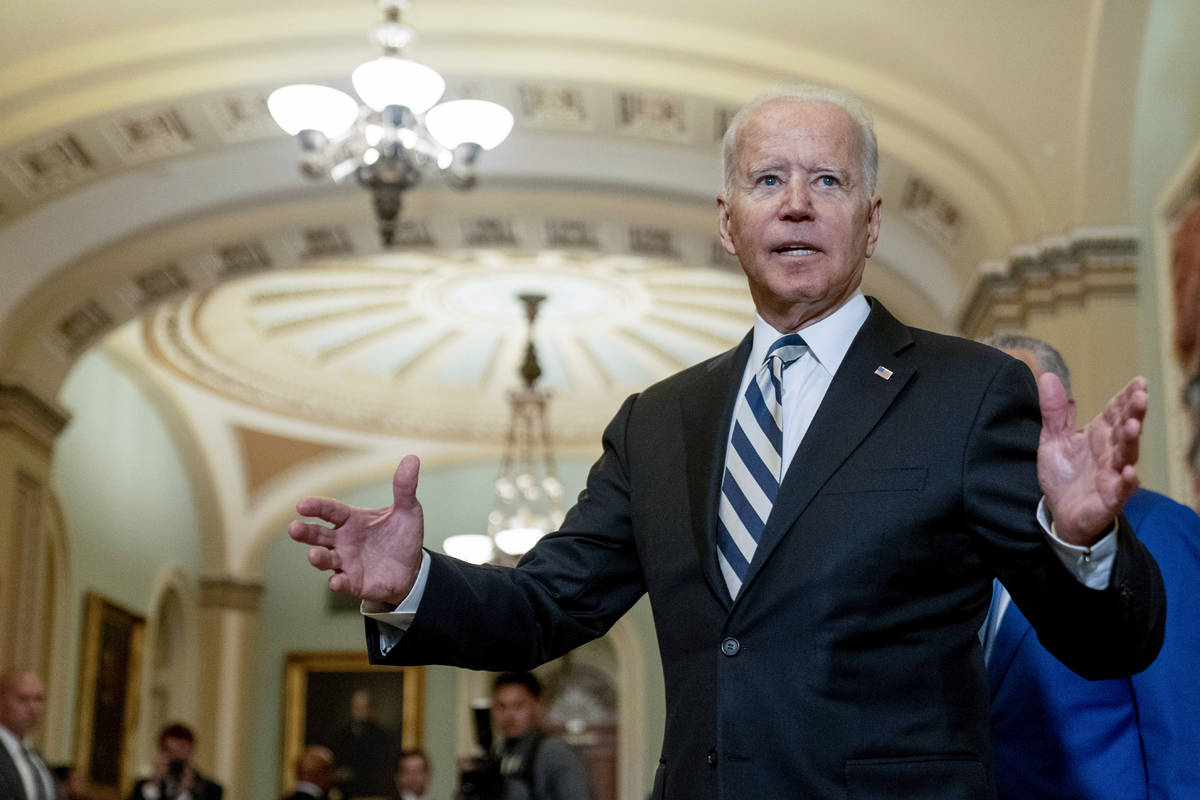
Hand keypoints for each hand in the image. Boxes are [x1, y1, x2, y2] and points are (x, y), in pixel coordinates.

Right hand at [289, 455, 425, 605]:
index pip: (330, 510)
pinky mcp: (354, 582)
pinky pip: (342, 582)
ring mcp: (346, 562)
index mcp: (351, 520)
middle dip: (305, 532)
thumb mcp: (408, 510)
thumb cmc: (403, 537)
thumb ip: (405, 487)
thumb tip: (412, 458)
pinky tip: (336, 582)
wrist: (413, 568)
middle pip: (318, 535)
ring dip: (317, 558)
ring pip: (325, 559)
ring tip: (313, 555)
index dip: (316, 507)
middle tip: (294, 528)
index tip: (302, 504)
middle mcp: (343, 540)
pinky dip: (338, 583)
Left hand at [1037, 372, 1146, 544]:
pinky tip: (1128, 472)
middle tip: (1140, 396)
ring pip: (1126, 455)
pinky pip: (1121, 489)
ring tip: (1133, 426)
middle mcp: (1110, 452)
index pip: (1116, 412)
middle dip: (1134, 413)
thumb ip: (1054, 412)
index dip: (1127, 397)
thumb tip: (1047, 377)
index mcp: (1099, 434)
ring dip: (1131, 441)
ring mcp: (1112, 474)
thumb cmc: (1064, 474)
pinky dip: (1126, 481)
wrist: (1060, 512)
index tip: (1138, 381)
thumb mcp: (1053, 439)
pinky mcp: (1110, 498)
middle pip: (1125, 429)